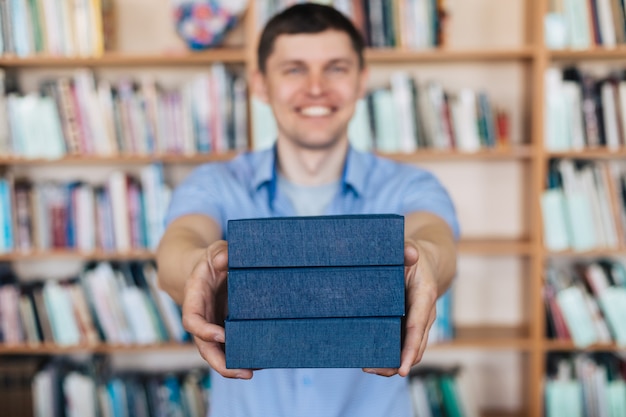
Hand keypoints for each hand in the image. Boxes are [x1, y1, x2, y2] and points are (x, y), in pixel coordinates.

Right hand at [181, 240, 253, 378]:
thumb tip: (225, 259)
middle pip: (205, 347)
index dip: (204, 331)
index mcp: (195, 299)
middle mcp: (202, 318)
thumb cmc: (213, 259)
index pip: (192, 320)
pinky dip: (243, 357)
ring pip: (217, 354)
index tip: (222, 336)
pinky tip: (262, 363)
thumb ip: (219, 252)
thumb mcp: (215, 250)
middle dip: (221, 363)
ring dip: (233, 367)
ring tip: (254, 372)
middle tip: (244, 372)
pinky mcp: (226, 331)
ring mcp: (213, 327)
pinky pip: (231, 348)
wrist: (209, 269)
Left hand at [363, 240, 437, 376]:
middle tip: (370, 369)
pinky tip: (372, 358)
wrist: (427, 261)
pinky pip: (404, 344)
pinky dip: (391, 354)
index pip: (417, 327)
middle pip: (415, 347)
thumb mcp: (411, 248)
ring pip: (411, 350)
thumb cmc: (414, 256)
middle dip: (396, 363)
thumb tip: (409, 252)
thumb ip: (408, 250)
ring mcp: (419, 322)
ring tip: (367, 367)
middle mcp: (425, 314)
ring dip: (391, 363)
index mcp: (425, 296)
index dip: (409, 349)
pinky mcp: (410, 325)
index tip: (401, 370)